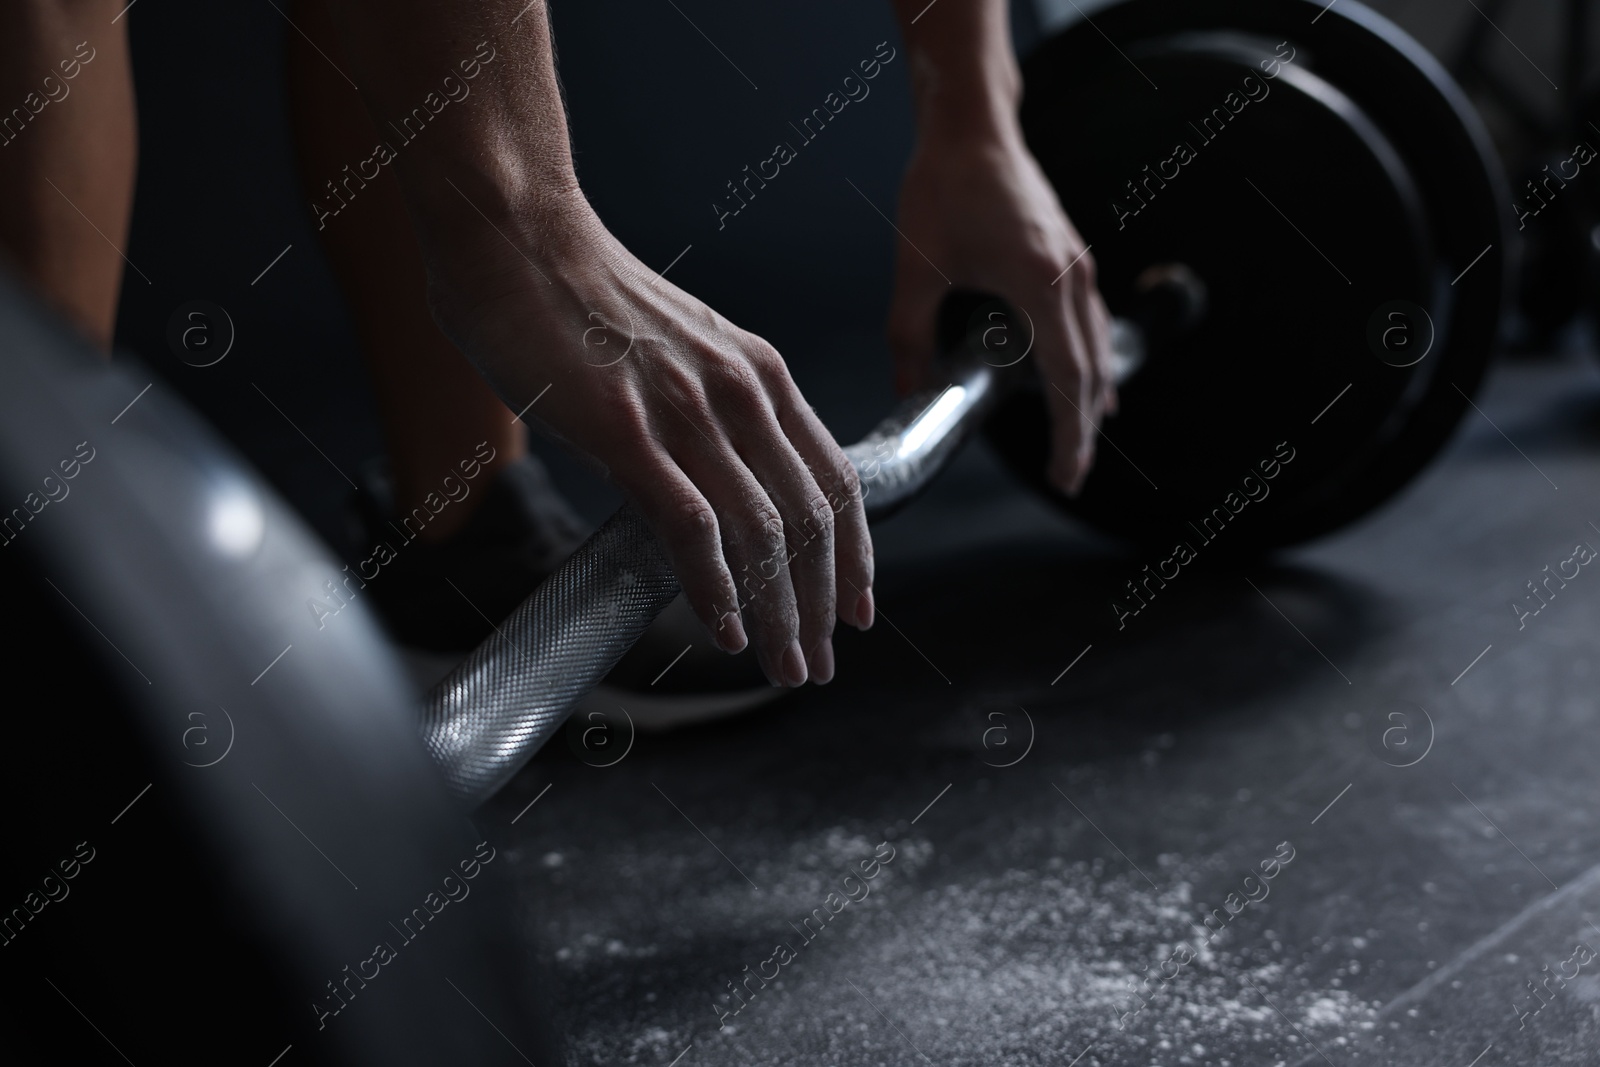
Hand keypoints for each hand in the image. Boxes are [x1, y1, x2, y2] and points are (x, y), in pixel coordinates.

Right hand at [424, 193, 873, 686]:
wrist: (511, 231)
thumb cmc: (573, 292)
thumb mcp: (672, 349)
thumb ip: (704, 409)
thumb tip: (705, 482)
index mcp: (758, 371)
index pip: (836, 478)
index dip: (856, 553)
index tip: (857, 606)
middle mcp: (740, 389)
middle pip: (813, 518)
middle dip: (825, 603)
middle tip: (819, 662)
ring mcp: (686, 409)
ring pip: (764, 533)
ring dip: (781, 612)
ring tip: (784, 665)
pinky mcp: (625, 429)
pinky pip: (692, 527)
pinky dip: (716, 589)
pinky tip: (724, 629)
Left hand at [887, 126, 1114, 492]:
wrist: (971, 125)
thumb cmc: (945, 186)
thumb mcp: (914, 269)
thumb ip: (909, 336)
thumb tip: (908, 392)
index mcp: (1041, 285)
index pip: (1068, 381)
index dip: (1067, 435)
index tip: (1063, 476)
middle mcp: (1072, 278)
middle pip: (1091, 374)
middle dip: (1079, 430)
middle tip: (1067, 477)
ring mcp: (1078, 266)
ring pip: (1097, 349)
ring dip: (1087, 398)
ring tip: (1073, 441)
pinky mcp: (1072, 257)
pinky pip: (1090, 323)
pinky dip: (1088, 360)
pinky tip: (1082, 382)